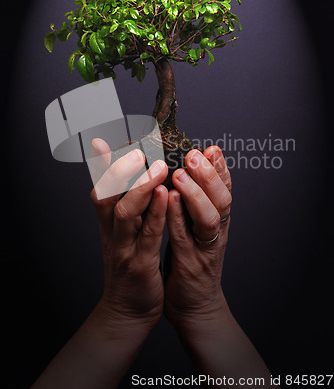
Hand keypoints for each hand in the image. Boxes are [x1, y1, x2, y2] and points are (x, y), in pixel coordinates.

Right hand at [90, 138, 167, 331]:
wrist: (128, 310)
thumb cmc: (131, 264)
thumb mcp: (123, 233)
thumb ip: (125, 205)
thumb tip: (128, 177)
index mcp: (108, 222)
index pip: (100, 187)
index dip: (99, 165)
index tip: (101, 140)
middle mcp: (112, 231)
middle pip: (106, 195)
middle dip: (118, 169)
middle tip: (134, 147)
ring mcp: (124, 247)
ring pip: (125, 212)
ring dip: (139, 187)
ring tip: (156, 166)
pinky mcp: (140, 263)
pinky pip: (148, 235)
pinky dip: (155, 213)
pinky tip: (164, 194)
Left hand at [164, 146, 231, 329]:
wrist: (194, 307)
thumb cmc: (191, 262)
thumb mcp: (196, 228)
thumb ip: (193, 204)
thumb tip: (184, 174)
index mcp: (216, 220)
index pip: (223, 189)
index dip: (220, 168)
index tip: (211, 148)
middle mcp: (215, 232)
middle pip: (222, 198)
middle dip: (210, 173)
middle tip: (196, 152)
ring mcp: (205, 249)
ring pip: (209, 217)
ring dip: (196, 193)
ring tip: (181, 171)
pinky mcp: (191, 265)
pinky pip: (185, 238)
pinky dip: (178, 217)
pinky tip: (169, 199)